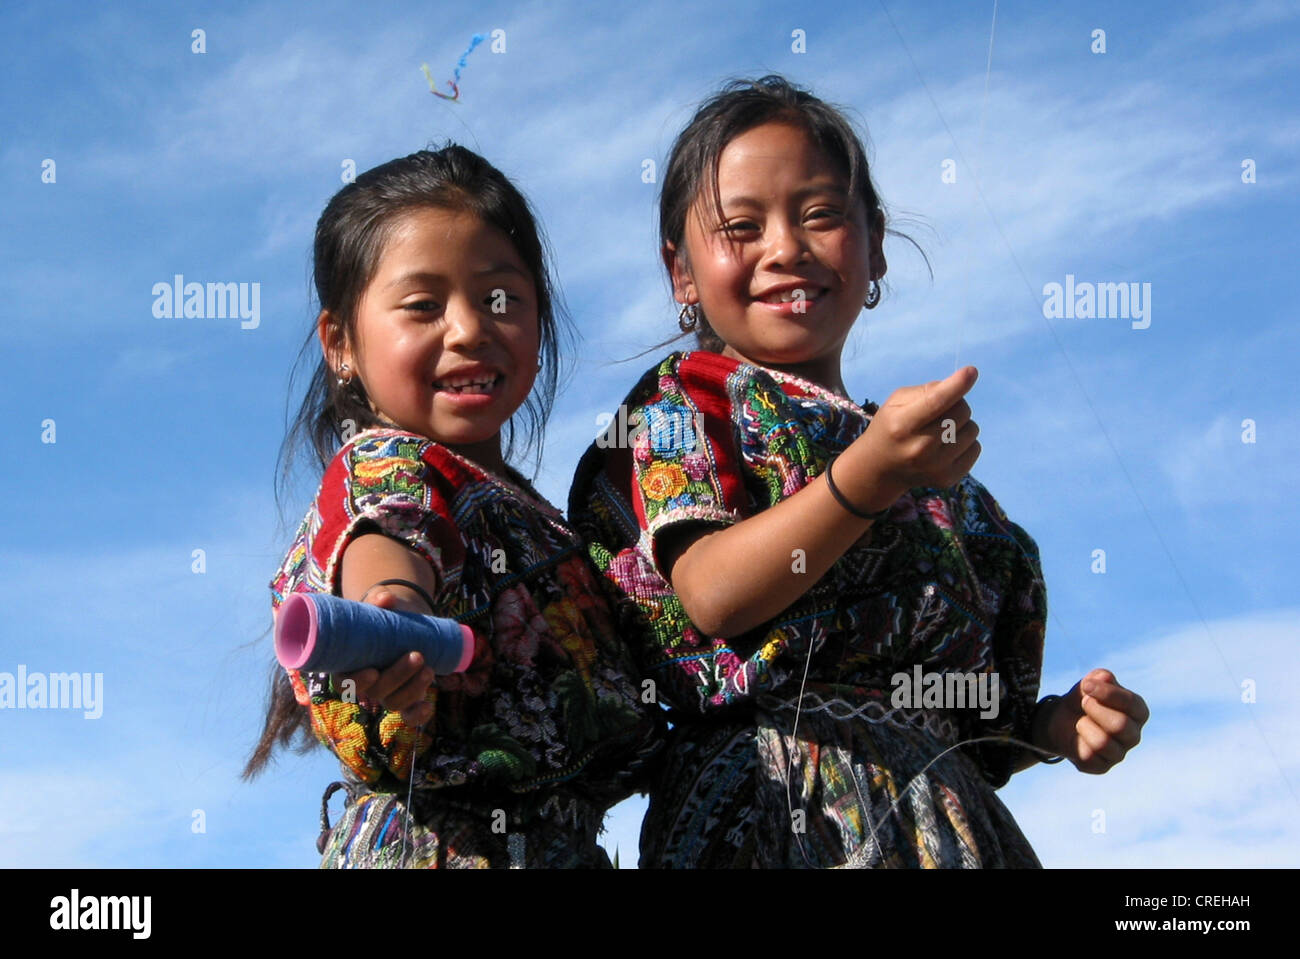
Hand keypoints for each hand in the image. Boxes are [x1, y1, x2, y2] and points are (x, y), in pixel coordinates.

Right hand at [332, 585, 435, 725]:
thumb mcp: (378, 604)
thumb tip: (386, 598)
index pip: (344, 682)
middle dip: (397, 677)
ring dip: (412, 690)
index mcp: (348, 665)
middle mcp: (366, 683)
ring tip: (429, 669)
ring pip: (394, 702)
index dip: (356, 682)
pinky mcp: (405, 695)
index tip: (373, 671)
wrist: (402, 620)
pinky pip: (408, 714)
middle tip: (417, 656)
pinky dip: (418, 715)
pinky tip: (429, 706)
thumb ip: (378, 599)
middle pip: (375, 692)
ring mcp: (386, 691)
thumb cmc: (382, 614)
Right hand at [841, 366, 981, 509]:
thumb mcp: (896, 403)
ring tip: (941, 431)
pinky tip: (946, 447)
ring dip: (962, 424)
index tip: (971, 372)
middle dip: (957, 403)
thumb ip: (926, 391)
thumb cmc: (891, 427)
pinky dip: (966, 442)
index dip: (956, 385)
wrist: (880, 470)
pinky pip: (976, 448)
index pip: (936, 402)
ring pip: (973, 429)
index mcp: (902, 425)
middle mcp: (919, 448)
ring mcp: (935, 466)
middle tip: (940, 411)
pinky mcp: (949, 478)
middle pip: (961, 412)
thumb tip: (960, 385)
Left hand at [1041, 669, 1148, 772]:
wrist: (1062, 719)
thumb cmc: (1084, 699)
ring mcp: (1119, 753)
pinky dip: (1078, 742)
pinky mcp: (1102, 766)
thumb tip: (1105, 677)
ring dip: (1084, 725)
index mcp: (1137, 712)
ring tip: (1080, 721)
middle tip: (1084, 703)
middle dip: (1095, 710)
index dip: (1108, 693)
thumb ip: (1099, 678)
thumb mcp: (1089, 684)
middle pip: (1121, 725)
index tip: (1087, 685)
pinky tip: (1078, 736)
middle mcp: (1133, 735)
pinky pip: (1090, 757)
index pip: (1132, 704)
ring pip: (1103, 743)